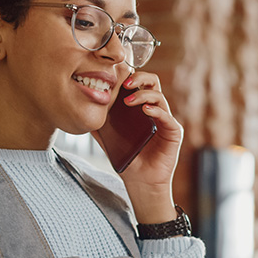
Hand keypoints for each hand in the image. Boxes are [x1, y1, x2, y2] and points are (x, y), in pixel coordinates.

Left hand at [94, 70, 183, 224]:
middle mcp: (156, 111)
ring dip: (143, 95)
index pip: (140, 84)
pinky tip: (145, 111)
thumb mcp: (108, 138)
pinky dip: (156, 111)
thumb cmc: (128, 159)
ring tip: (129, 101)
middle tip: (124, 84)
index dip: (130, 76)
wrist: (140, 181)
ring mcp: (166, 121)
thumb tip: (83, 108)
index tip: (115, 77)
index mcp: (142, 109)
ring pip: (159, 97)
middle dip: (139, 78)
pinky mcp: (174, 132)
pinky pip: (167, 116)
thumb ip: (99, 123)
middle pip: (153, 83)